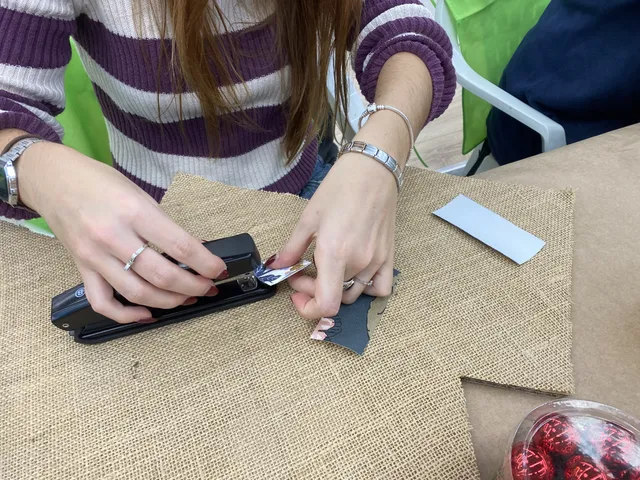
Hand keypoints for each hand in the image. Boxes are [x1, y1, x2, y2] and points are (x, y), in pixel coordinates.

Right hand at [19, 142, 226, 322]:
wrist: (52, 178)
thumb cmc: (99, 182)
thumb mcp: (139, 194)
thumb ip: (164, 224)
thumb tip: (196, 250)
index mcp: (133, 211)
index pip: (179, 245)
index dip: (205, 262)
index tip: (219, 269)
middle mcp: (112, 236)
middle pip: (161, 274)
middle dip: (193, 286)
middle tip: (208, 287)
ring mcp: (94, 256)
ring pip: (137, 293)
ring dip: (169, 302)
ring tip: (187, 298)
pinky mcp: (81, 268)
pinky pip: (103, 302)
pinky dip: (126, 315)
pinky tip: (147, 315)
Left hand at [270, 152, 396, 318]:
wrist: (372, 171)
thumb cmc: (340, 188)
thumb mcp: (308, 217)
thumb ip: (291, 248)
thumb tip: (276, 267)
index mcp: (335, 254)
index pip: (326, 305)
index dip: (308, 308)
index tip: (297, 292)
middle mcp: (358, 262)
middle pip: (336, 298)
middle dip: (314, 289)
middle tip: (303, 270)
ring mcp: (376, 261)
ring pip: (354, 295)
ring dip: (336, 289)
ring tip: (327, 268)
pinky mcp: (389, 256)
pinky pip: (380, 288)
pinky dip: (366, 289)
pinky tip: (354, 274)